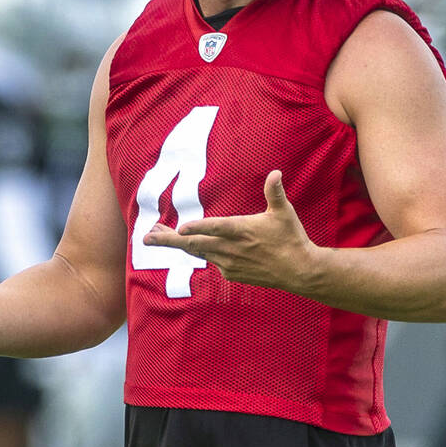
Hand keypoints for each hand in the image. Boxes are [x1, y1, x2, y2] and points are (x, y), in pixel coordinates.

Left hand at [142, 171, 318, 292]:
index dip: (197, 228)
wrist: (299, 271)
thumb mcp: (284, 212)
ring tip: (160, 237)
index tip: (180, 228)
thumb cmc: (291, 238)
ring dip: (179, 244)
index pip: (214, 228)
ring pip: (198, 252)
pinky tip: (197, 245)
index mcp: (241, 230)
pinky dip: (201, 252)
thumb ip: (274, 192)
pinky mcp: (232, 273)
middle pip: (193, 245)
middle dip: (167, 240)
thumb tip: (275, 173)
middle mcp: (231, 249)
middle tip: (147, 238)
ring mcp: (229, 263)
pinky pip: (211, 260)